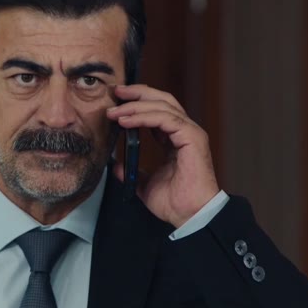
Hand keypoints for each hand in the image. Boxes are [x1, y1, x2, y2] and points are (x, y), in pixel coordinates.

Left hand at [106, 84, 219, 227]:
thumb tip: (115, 165)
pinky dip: (144, 117)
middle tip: (116, 92)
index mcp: (175, 139)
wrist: (189, 216)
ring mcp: (190, 133)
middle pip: (162, 100)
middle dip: (137, 93)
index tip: (116, 102)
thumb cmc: (174, 202)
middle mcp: (185, 131)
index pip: (158, 110)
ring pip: (162, 106)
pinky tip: (126, 121)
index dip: (137, 102)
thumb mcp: (144, 184)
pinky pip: (166, 119)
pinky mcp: (192, 138)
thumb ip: (131, 172)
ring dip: (135, 106)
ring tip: (115, 112)